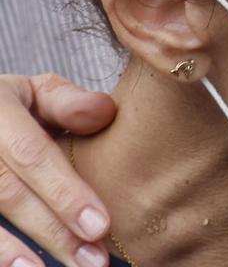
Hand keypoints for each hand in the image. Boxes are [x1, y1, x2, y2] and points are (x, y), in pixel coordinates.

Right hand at [0, 74, 116, 266]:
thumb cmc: (12, 108)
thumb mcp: (36, 93)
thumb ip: (67, 102)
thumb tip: (104, 112)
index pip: (31, 154)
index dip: (65, 192)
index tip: (101, 225)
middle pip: (9, 194)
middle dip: (53, 231)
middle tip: (93, 260)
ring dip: (17, 253)